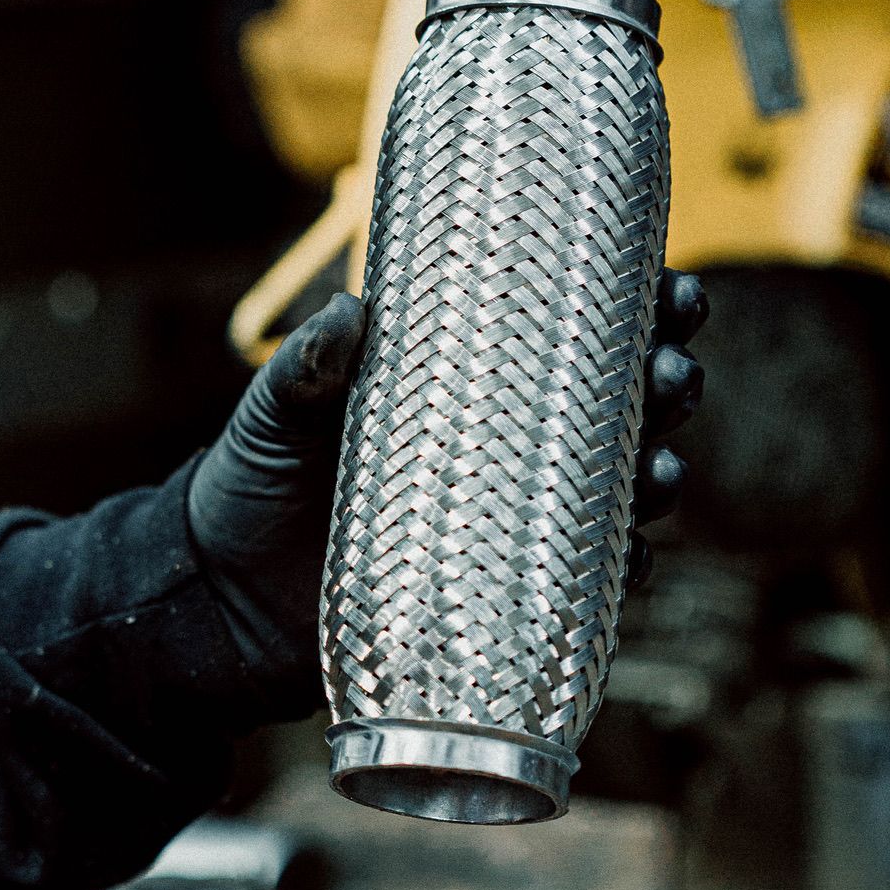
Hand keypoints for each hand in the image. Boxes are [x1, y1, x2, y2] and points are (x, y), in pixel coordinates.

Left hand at [187, 269, 706, 691]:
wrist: (215, 602)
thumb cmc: (247, 486)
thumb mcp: (273, 414)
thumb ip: (306, 367)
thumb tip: (349, 313)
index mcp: (466, 379)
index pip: (567, 332)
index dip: (639, 308)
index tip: (673, 286)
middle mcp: (502, 446)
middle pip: (618, 404)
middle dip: (669, 383)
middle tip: (674, 371)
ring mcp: (506, 520)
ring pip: (616, 489)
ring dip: (659, 473)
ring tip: (663, 467)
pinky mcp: (496, 594)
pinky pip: (582, 583)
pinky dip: (620, 571)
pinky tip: (637, 558)